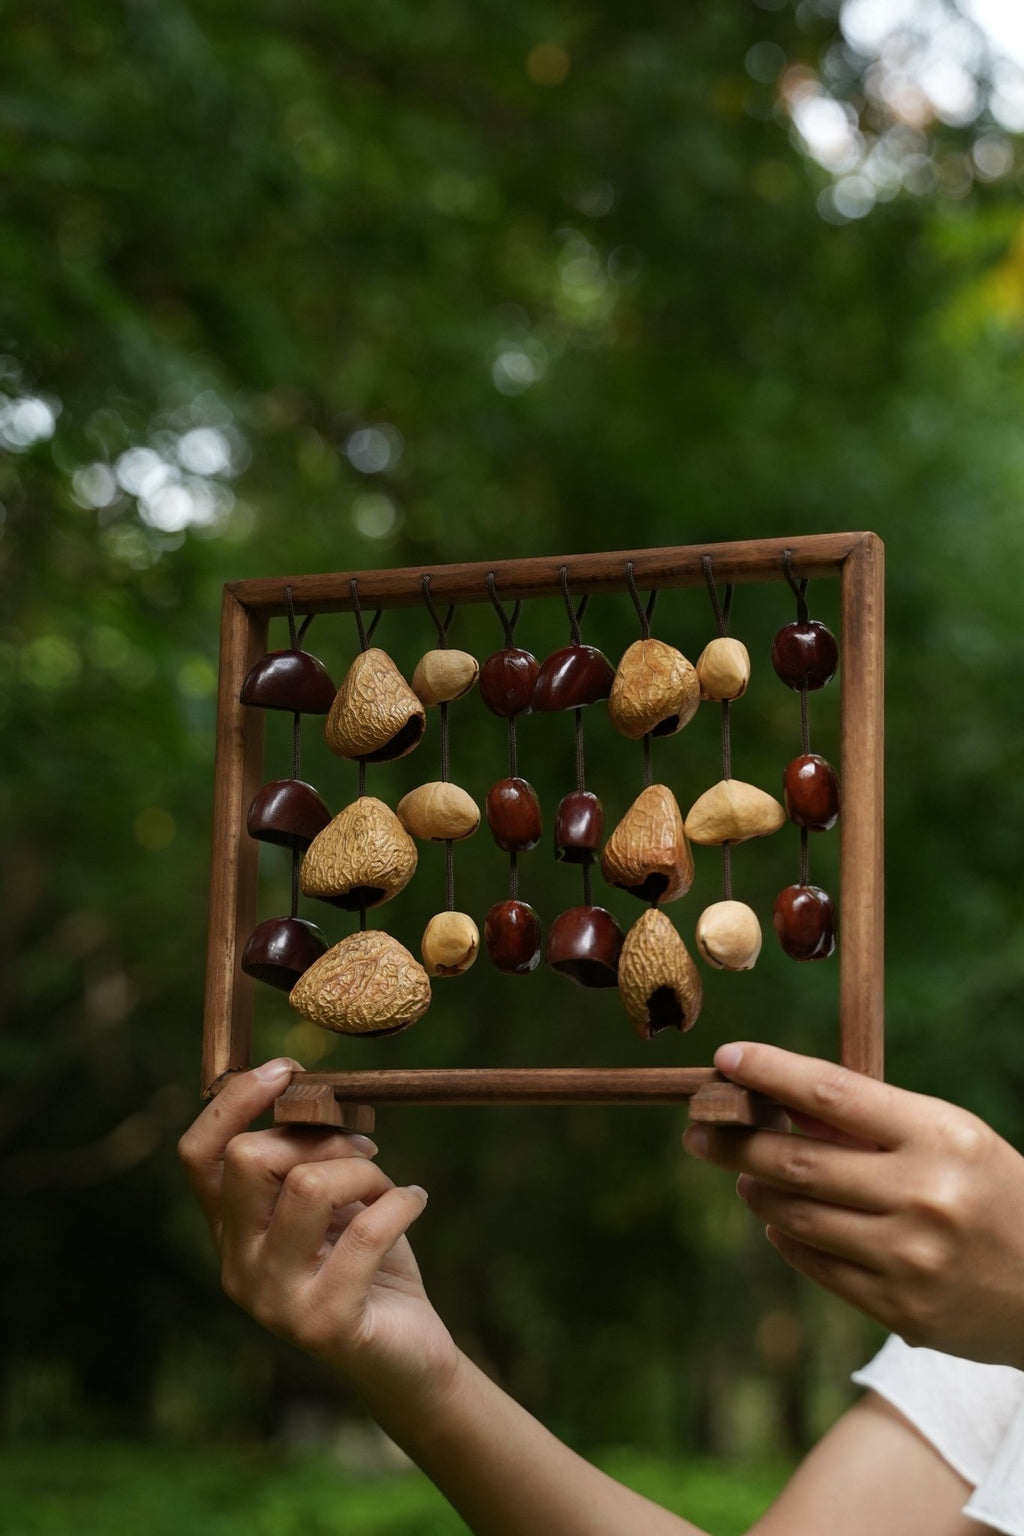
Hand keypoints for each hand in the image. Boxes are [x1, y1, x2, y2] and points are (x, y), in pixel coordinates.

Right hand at [178, 1059, 460, 1418]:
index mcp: (231, 1231)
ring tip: (388, 1187)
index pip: (199, 1155)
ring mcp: (274, 1300)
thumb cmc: (369, 1261)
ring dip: (364, 1169)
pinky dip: (403, 1200)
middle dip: (318, 1135)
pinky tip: (416, 1200)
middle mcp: (238, 1267)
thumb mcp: (331, 1200)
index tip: (287, 1071)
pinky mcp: (324, 1323)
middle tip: (362, 1145)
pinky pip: (366, 1230)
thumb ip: (306, 1158)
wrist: (410, 1354)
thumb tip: (305, 1094)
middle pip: (249, 1158)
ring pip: (308, 1185)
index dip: (235, 1101)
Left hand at [683, 1042, 1023, 1369]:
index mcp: (939, 1135)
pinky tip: (779, 1221)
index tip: (727, 1058)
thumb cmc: (995, 1192)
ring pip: (798, 1217)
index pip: (831, 1093)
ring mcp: (910, 1258)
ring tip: (744, 1175)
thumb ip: (874, 1123)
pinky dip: (787, 1238)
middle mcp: (923, 1194)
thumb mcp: (952, 1137)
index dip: (770, 1072)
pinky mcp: (901, 1310)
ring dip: (758, 1190)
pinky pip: (818, 1266)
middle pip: (798, 1160)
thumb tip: (784, 1104)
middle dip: (735, 1142)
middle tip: (697, 1130)